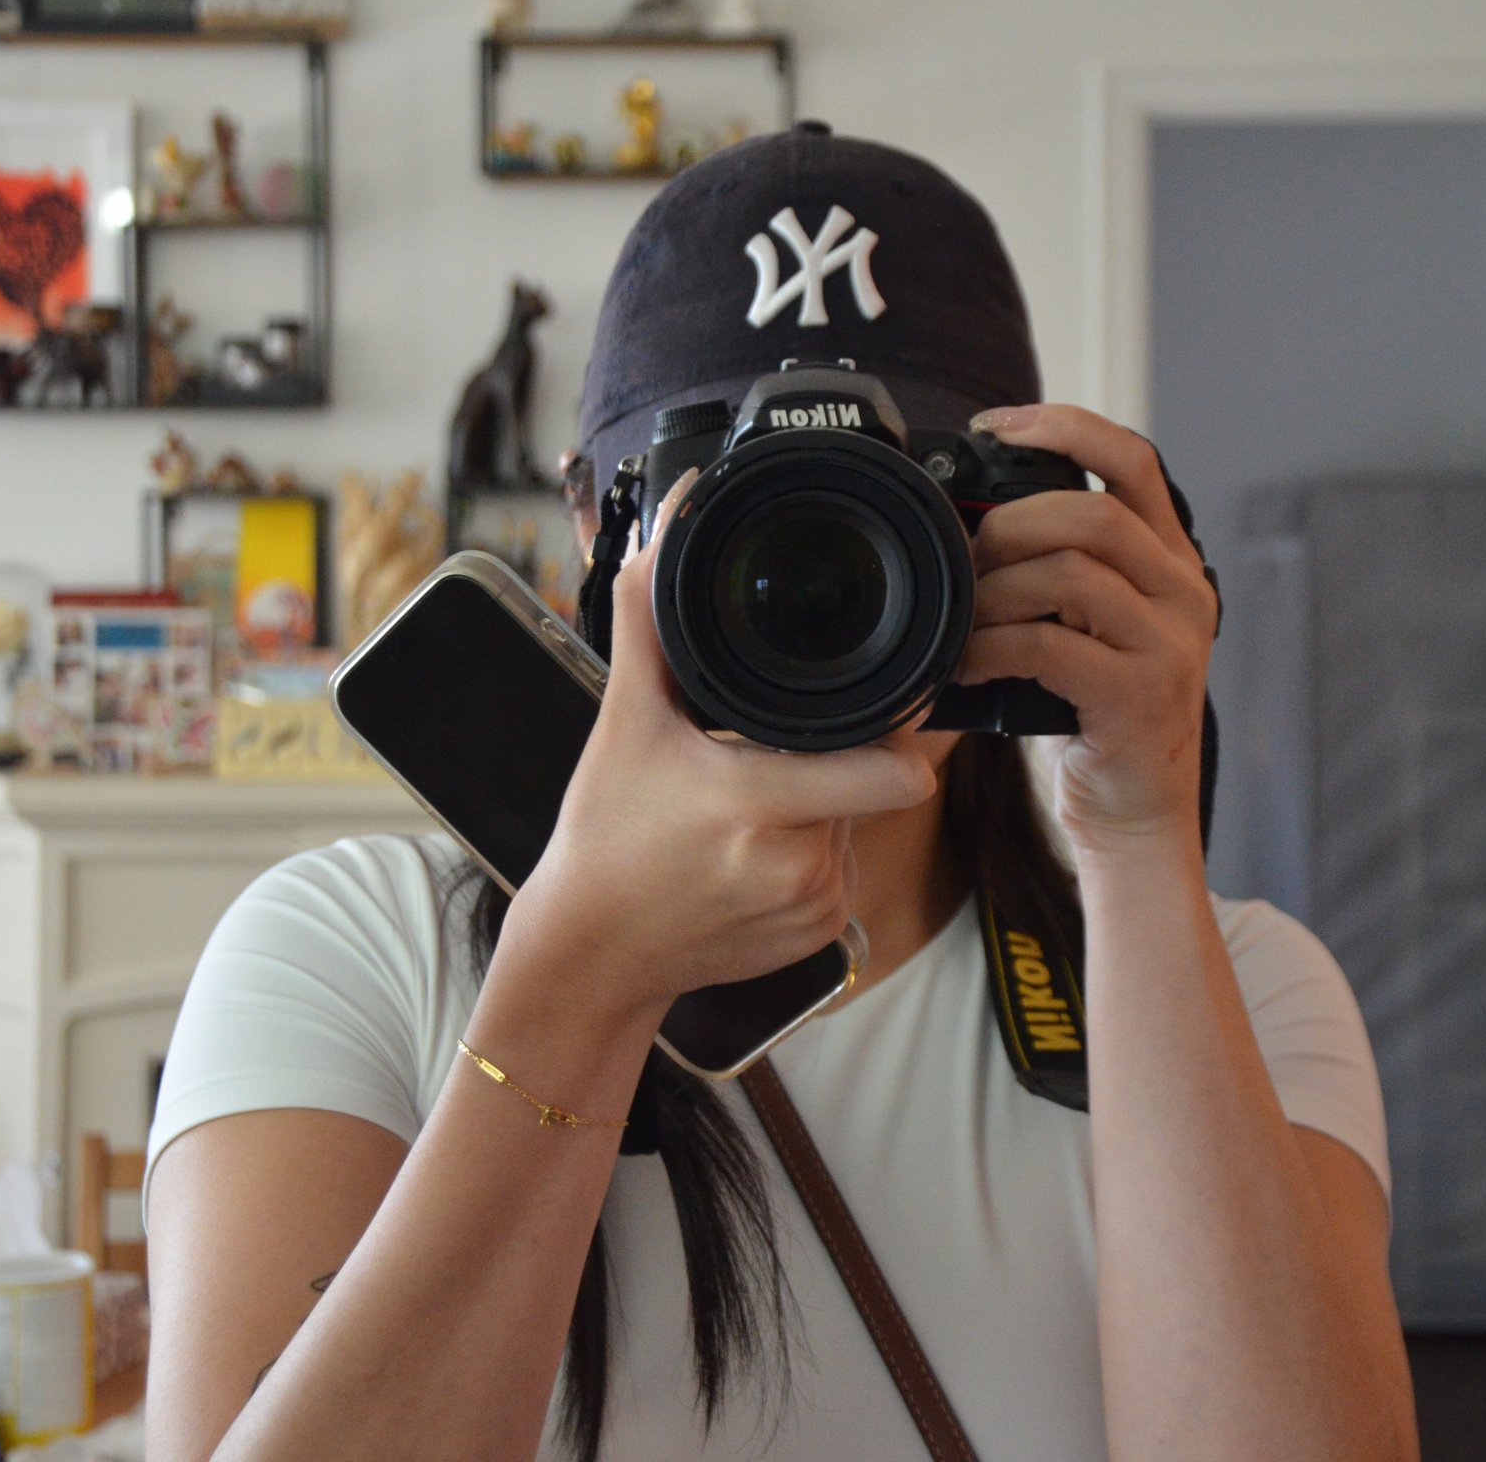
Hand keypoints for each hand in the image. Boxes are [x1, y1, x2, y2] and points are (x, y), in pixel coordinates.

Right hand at [508, 478, 938, 1015]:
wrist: (591, 951)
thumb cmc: (606, 836)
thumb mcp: (624, 722)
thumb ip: (648, 621)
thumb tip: (667, 535)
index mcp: (756, 805)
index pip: (888, 765)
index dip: (894, 726)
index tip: (875, 699)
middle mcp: (799, 865)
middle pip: (872, 780)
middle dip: (838, 756)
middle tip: (768, 753)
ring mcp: (815, 907)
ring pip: (858, 819)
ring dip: (823, 802)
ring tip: (747, 806)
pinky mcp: (819, 936)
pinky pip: (843, 863)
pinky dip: (812, 848)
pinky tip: (753, 850)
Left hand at [960, 404, 1218, 854]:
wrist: (1133, 815)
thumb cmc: (1094, 714)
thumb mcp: (1086, 625)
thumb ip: (1058, 569)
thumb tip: (969, 520)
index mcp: (1169, 561)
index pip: (1133, 460)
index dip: (1065, 427)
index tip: (995, 425)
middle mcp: (1182, 593)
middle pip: (1091, 514)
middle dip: (1008, 526)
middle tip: (966, 561)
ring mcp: (1169, 645)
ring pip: (1071, 574)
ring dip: (995, 592)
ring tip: (963, 620)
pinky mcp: (1140, 697)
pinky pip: (1052, 646)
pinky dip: (993, 647)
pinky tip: (967, 662)